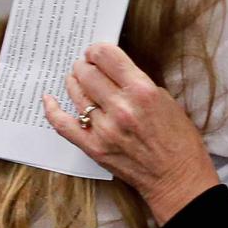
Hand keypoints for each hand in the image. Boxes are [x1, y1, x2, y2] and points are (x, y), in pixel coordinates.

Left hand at [43, 44, 219, 224]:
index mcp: (142, 91)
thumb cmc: (178, 141)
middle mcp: (121, 108)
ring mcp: (104, 129)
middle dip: (85, 65)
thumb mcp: (166, 100)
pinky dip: (52, 110)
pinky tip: (49, 99)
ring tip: (76, 79)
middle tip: (86, 66)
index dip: (97, 50)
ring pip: (76, 94)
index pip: (107, 56)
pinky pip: (62, 124)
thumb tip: (113, 71)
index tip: (96, 52)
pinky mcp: (93, 147)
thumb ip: (138, 83)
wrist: (177, 178)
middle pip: (87, 73)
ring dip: (74, 82)